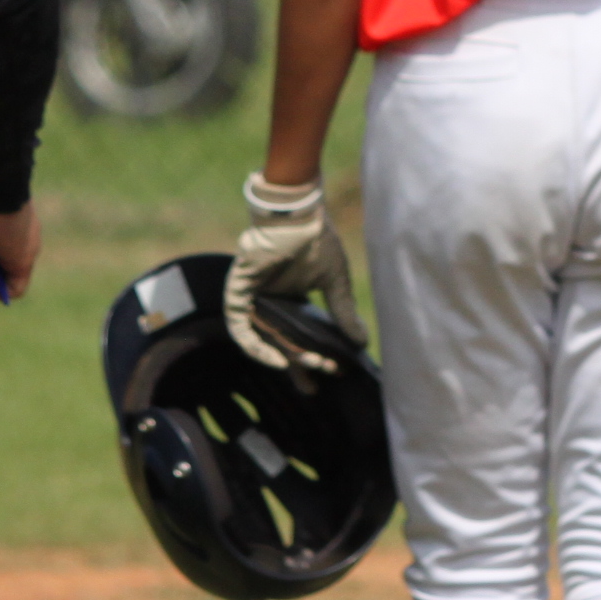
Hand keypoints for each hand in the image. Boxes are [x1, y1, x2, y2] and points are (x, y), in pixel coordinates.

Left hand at [225, 173, 360, 371]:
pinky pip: (240, 328)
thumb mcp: (335, 282)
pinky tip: (278, 360)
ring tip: (310, 366)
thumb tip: (362, 342)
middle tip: (317, 383)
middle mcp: (269, 302)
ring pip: (263, 339)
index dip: (310, 360)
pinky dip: (256, 347)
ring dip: (285, 357)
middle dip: (299, 367)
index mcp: (290, 300)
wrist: (300, 215)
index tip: (331, 374)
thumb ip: (344, 312)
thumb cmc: (316, 240)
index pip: (296, 338)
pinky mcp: (238, 293)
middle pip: (279, 344)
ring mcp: (252, 298)